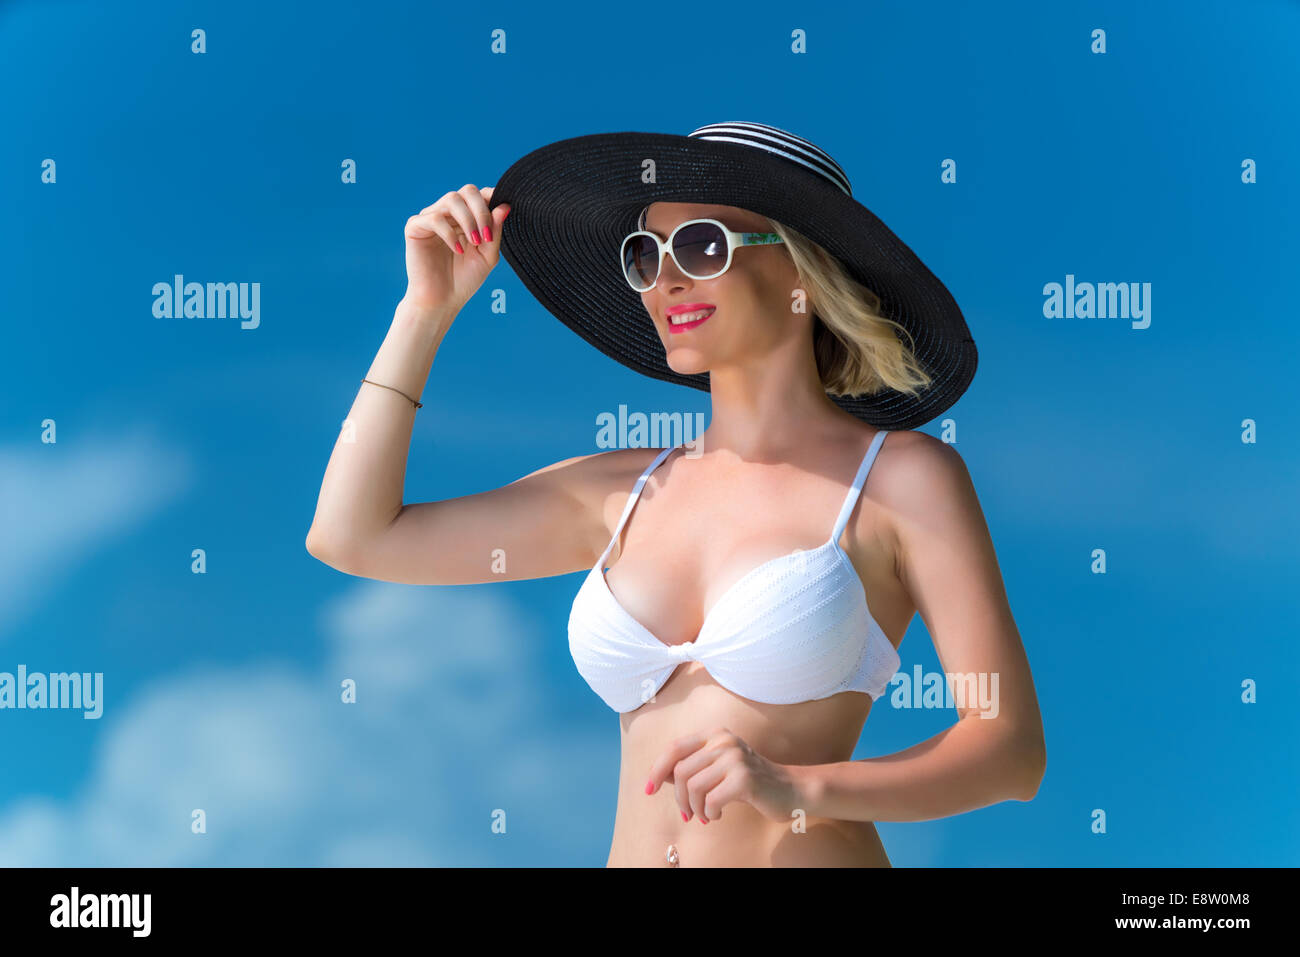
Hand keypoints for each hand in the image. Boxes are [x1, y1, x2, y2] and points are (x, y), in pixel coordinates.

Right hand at [402, 184, 510, 315]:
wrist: (442, 301)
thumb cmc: (464, 280)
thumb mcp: (488, 255)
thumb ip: (495, 231)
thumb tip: (505, 205)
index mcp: (466, 217)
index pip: (480, 195)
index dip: (492, 199)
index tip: (502, 215)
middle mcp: (448, 214)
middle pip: (467, 191)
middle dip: (481, 210)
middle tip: (486, 235)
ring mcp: (431, 218)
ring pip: (452, 199)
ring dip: (468, 220)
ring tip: (475, 242)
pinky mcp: (415, 228)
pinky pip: (434, 218)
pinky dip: (450, 233)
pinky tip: (458, 250)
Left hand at [645, 727, 805, 823]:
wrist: (790, 789)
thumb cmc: (749, 782)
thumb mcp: (718, 769)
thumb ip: (692, 768)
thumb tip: (660, 775)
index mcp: (714, 734)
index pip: (674, 748)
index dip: (657, 769)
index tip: (648, 789)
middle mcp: (723, 740)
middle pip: (681, 772)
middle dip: (679, 799)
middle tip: (688, 814)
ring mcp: (734, 757)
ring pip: (693, 787)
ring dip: (695, 808)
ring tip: (705, 815)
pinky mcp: (744, 778)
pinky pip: (711, 800)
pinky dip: (709, 813)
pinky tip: (717, 815)